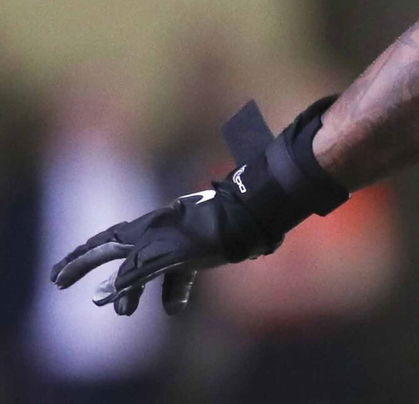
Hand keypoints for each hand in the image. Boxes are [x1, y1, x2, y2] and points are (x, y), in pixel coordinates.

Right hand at [50, 183, 270, 315]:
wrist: (249, 217)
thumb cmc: (206, 231)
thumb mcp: (166, 254)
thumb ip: (135, 273)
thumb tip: (103, 294)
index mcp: (143, 229)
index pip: (101, 246)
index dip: (77, 262)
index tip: (57, 278)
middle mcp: (156, 234)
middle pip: (118, 257)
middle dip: (98, 275)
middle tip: (78, 294)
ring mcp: (177, 243)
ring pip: (146, 271)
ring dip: (133, 292)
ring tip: (125, 314)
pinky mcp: (198, 253)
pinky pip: (179, 275)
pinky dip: (174, 292)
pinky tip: (175, 309)